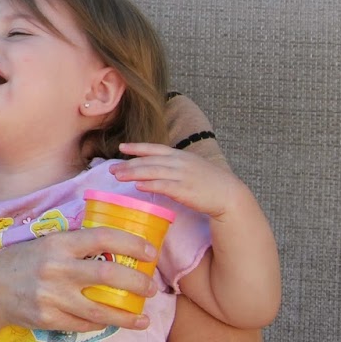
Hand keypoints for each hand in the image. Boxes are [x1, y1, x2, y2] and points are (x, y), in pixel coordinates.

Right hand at [0, 226, 159, 332]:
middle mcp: (56, 268)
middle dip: (138, 282)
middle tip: (152, 287)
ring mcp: (52, 296)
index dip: (132, 244)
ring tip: (144, 317)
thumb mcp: (45, 243)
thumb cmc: (22, 262)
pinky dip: (103, 324)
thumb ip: (75, 245)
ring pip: (102, 310)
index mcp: (57, 243)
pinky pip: (85, 324)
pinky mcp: (49, 318)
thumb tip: (116, 247)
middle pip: (109, 275)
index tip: (151, 253)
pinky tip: (115, 323)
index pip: (103, 238)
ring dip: (129, 315)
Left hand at [113, 142, 253, 221]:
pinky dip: (150, 185)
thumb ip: (174, 165)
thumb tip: (156, 168)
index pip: (155, 148)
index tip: (121, 147)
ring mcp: (182, 175)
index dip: (137, 147)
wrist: (229, 194)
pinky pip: (164, 186)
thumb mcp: (191, 166)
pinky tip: (138, 186)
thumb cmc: (209, 182)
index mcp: (180, 155)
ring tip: (117, 177)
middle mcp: (179, 162)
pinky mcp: (185, 190)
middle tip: (111, 168)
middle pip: (149, 161)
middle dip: (128, 164)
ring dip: (133, 174)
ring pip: (153, 172)